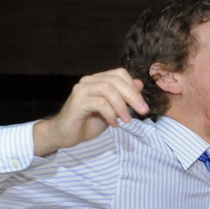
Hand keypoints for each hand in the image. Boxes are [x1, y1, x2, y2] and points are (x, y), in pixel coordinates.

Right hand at [33, 68, 148, 155]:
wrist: (66, 134)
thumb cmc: (89, 122)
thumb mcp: (113, 110)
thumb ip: (124, 98)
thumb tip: (139, 84)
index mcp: (98, 80)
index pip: (119, 74)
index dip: (133, 88)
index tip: (142, 104)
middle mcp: (89, 81)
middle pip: (116, 80)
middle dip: (133, 96)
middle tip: (143, 111)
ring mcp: (82, 90)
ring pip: (108, 89)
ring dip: (121, 105)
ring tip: (126, 120)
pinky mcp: (77, 101)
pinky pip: (100, 103)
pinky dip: (111, 114)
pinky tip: (113, 124)